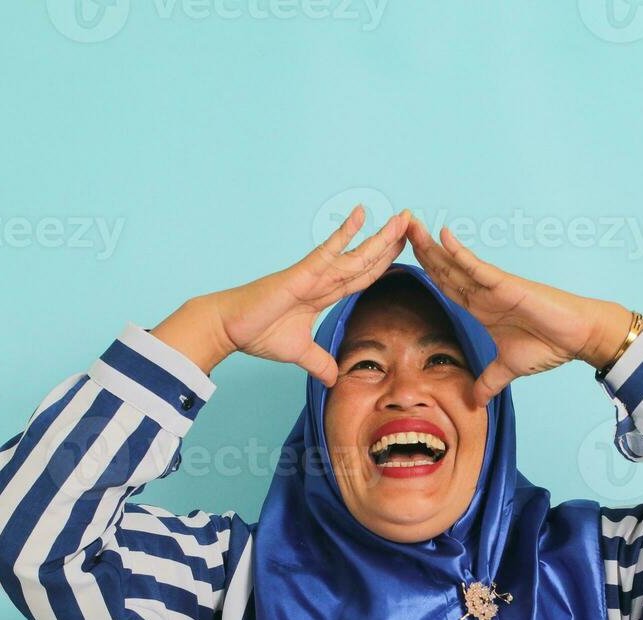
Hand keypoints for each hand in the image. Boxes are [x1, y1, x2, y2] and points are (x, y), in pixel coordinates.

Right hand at [155, 205, 409, 382]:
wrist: (229, 327)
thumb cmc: (257, 332)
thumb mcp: (299, 353)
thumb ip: (319, 362)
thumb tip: (332, 380)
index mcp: (323, 293)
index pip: (362, 276)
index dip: (384, 263)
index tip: (404, 250)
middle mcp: (322, 278)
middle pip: (365, 260)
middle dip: (390, 243)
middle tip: (413, 223)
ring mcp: (314, 273)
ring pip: (356, 254)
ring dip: (381, 237)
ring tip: (403, 219)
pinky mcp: (301, 273)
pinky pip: (328, 250)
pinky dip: (345, 233)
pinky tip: (361, 215)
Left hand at [406, 217, 631, 405]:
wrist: (577, 337)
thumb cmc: (548, 345)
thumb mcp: (508, 368)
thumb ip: (489, 382)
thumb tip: (475, 402)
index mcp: (480, 308)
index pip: (445, 284)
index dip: (425, 269)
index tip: (403, 254)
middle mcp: (482, 293)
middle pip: (444, 268)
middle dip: (420, 249)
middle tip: (397, 227)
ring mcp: (493, 286)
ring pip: (455, 263)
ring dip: (431, 245)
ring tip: (411, 225)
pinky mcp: (507, 285)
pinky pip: (478, 267)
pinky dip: (460, 253)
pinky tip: (443, 237)